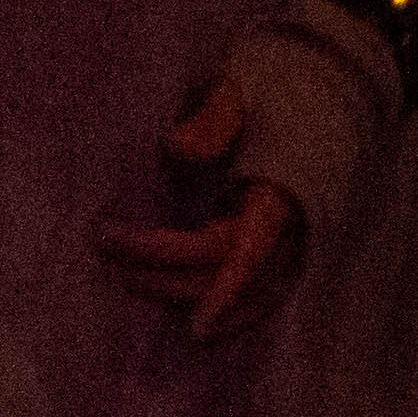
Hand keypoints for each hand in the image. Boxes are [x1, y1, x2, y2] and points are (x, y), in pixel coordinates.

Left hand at [91, 77, 307, 338]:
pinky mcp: (283, 248)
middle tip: (103, 244)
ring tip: (118, 271)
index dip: (225, 292)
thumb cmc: (267, 91)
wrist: (314, 90)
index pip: (249, 254)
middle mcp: (291, 229)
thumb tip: (177, 149)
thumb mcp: (238, 91)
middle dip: (162, 272)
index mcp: (279, 194)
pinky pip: (256, 296)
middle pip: (223, 273)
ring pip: (237, 294)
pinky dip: (220, 310)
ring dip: (177, 293)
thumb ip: (213, 118)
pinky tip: (175, 310)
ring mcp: (290, 243)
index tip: (196, 327)